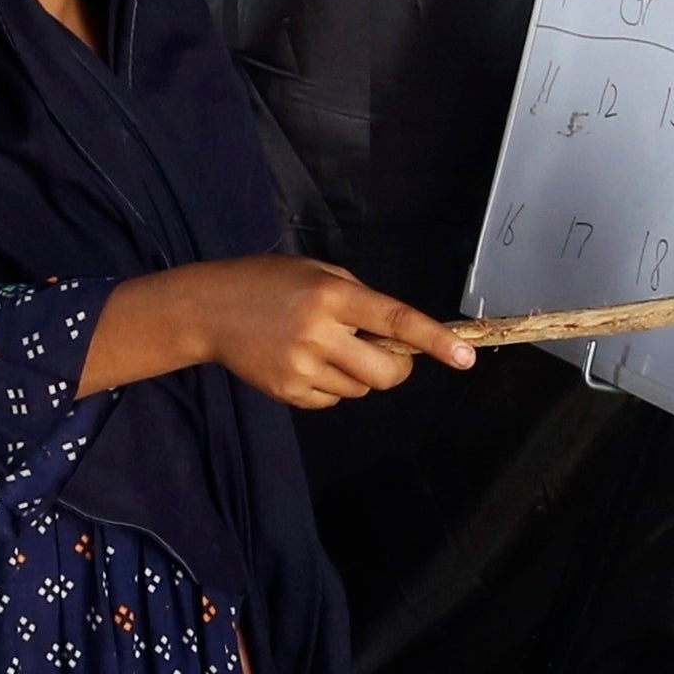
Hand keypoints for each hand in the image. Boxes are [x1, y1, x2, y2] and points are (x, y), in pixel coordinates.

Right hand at [104, 257, 472, 408]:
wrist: (209, 310)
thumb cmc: (270, 283)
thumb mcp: (318, 272)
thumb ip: (360, 300)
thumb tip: (399, 336)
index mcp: (332, 296)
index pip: (396, 321)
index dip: (434, 340)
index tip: (465, 357)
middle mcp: (320, 333)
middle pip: (385, 372)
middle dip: (395, 368)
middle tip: (381, 352)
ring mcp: (302, 367)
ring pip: (360, 389)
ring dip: (358, 373)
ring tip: (324, 346)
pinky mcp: (287, 391)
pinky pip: (332, 401)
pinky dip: (331, 386)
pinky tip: (305, 362)